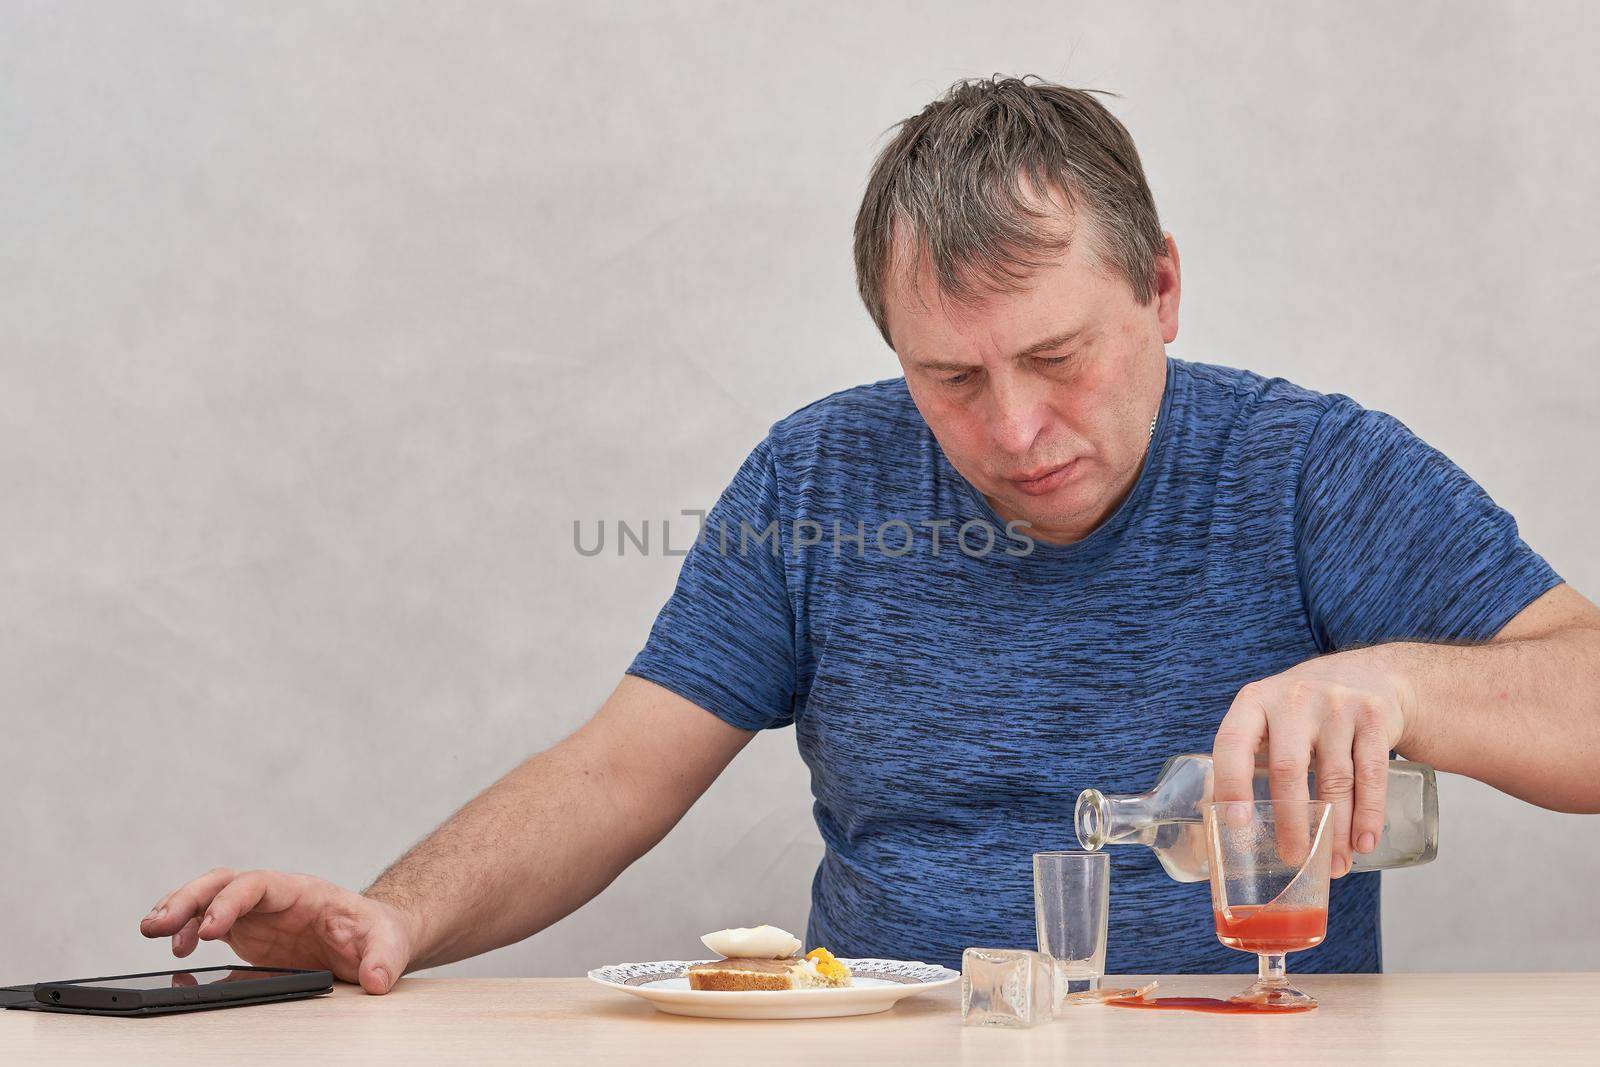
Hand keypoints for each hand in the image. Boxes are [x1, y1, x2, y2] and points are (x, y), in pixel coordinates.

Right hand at [138, 869, 419, 993]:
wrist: (374, 937)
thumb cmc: (378, 934)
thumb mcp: (389, 945)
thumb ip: (383, 960)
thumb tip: (377, 981)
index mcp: (303, 891)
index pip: (257, 885)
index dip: (231, 902)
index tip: (211, 929)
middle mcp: (274, 897)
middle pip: (222, 884)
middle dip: (188, 899)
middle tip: (157, 924)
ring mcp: (258, 914)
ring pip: (209, 900)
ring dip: (179, 911)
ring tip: (151, 930)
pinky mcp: (249, 933)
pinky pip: (210, 924)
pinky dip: (187, 932)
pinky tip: (176, 950)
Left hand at [1212, 648, 1411, 877]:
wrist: (1370, 673)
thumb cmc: (1304, 709)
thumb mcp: (1269, 715)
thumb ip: (1248, 756)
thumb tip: (1221, 822)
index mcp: (1255, 701)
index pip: (1233, 744)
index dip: (1231, 783)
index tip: (1237, 824)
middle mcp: (1293, 700)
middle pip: (1288, 768)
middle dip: (1291, 821)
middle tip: (1293, 858)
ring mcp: (1337, 706)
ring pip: (1335, 778)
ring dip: (1336, 830)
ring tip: (1334, 866)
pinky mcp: (1374, 717)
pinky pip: (1371, 774)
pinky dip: (1369, 814)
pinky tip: (1364, 842)